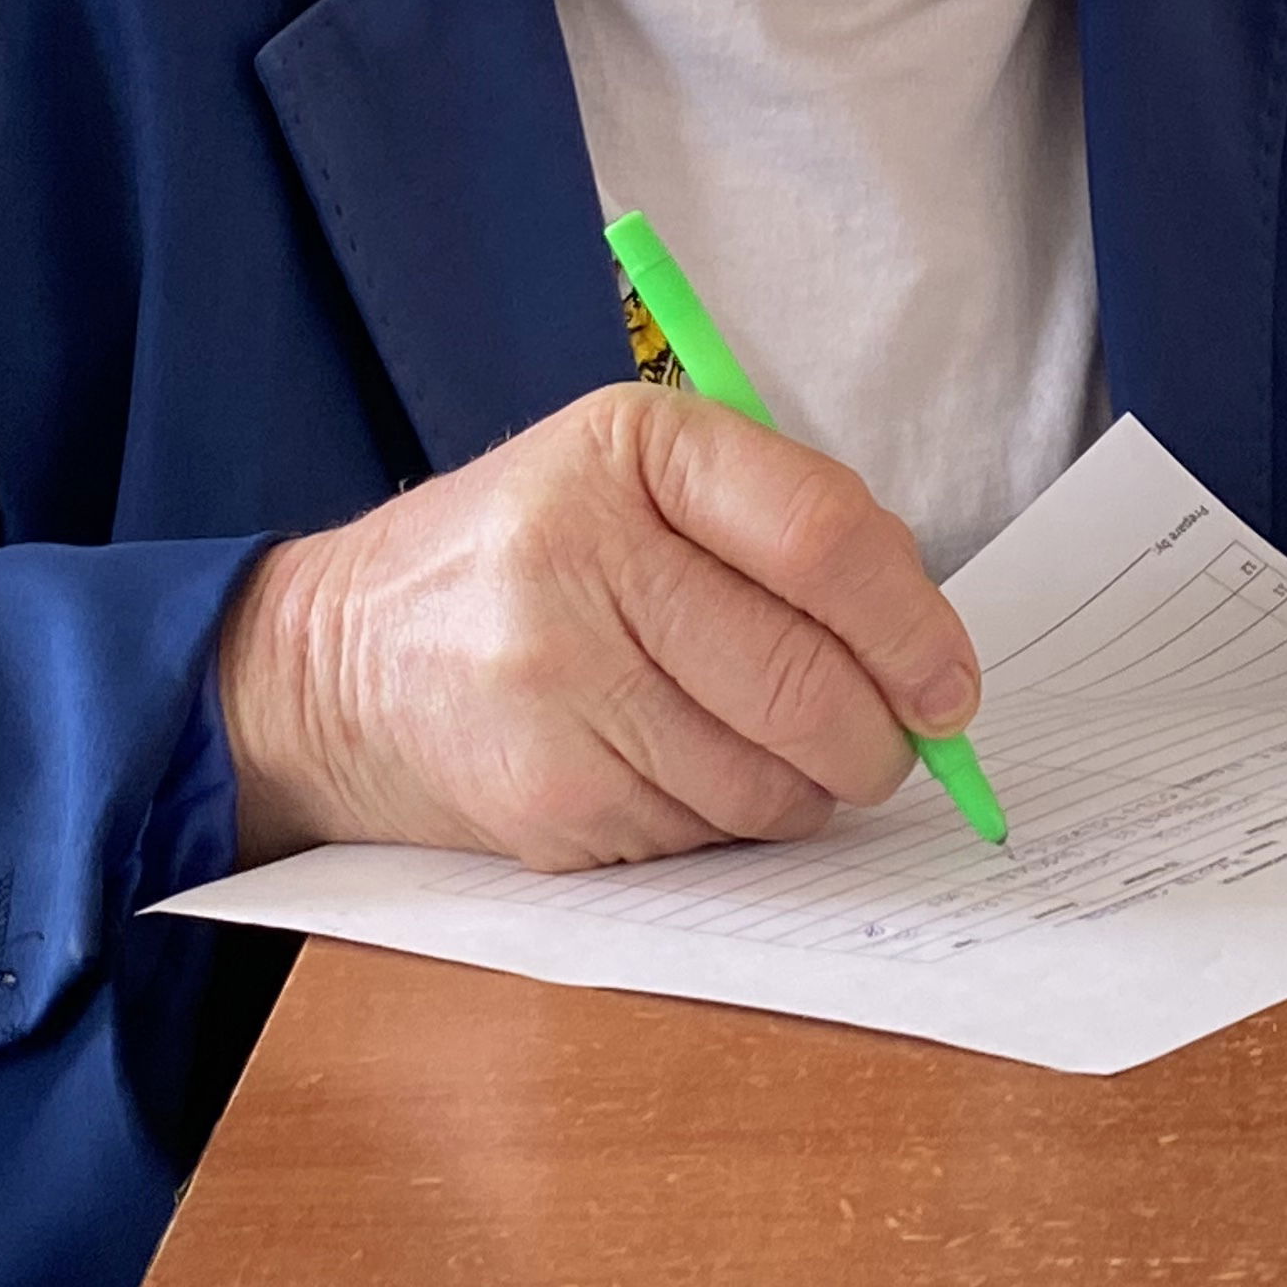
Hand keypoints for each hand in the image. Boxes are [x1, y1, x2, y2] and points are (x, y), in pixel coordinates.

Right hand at [214, 382, 982, 871]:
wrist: (334, 663)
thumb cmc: (528, 558)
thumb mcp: (634, 478)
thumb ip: (782, 529)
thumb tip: (930, 656)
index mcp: (631, 448)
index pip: (822, 538)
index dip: (914, 625)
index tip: (953, 682)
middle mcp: (581, 556)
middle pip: (806, 680)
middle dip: (883, 737)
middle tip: (897, 745)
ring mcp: (554, 686)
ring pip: (768, 781)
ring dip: (811, 790)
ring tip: (783, 755)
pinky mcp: (543, 799)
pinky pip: (705, 838)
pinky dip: (731, 825)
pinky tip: (688, 777)